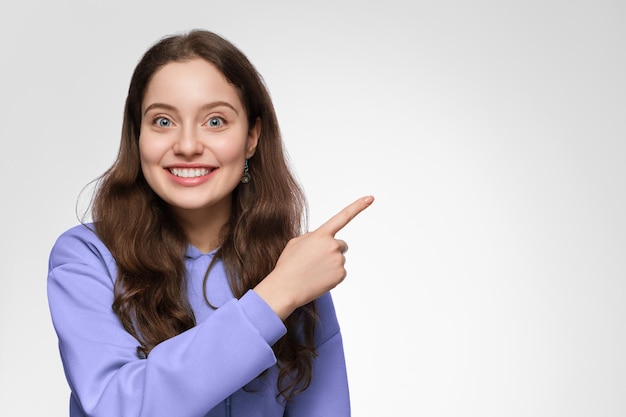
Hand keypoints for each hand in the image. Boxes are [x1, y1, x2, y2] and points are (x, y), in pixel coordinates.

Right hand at [254, 195, 373, 319]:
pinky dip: (332, 275)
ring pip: (339, 258)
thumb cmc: (288, 265)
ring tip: (313, 270)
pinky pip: (340, 272)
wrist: (286, 288)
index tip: (371, 198)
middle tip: (315, 261)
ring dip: (330, 263)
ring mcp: (338, 260)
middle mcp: (332, 245)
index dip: (358, 206)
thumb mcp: (296, 242)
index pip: (343, 216)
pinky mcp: (341, 274)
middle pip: (341, 244)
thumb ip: (312, 236)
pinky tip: (318, 278)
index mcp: (321, 234)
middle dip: (331, 250)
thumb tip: (323, 238)